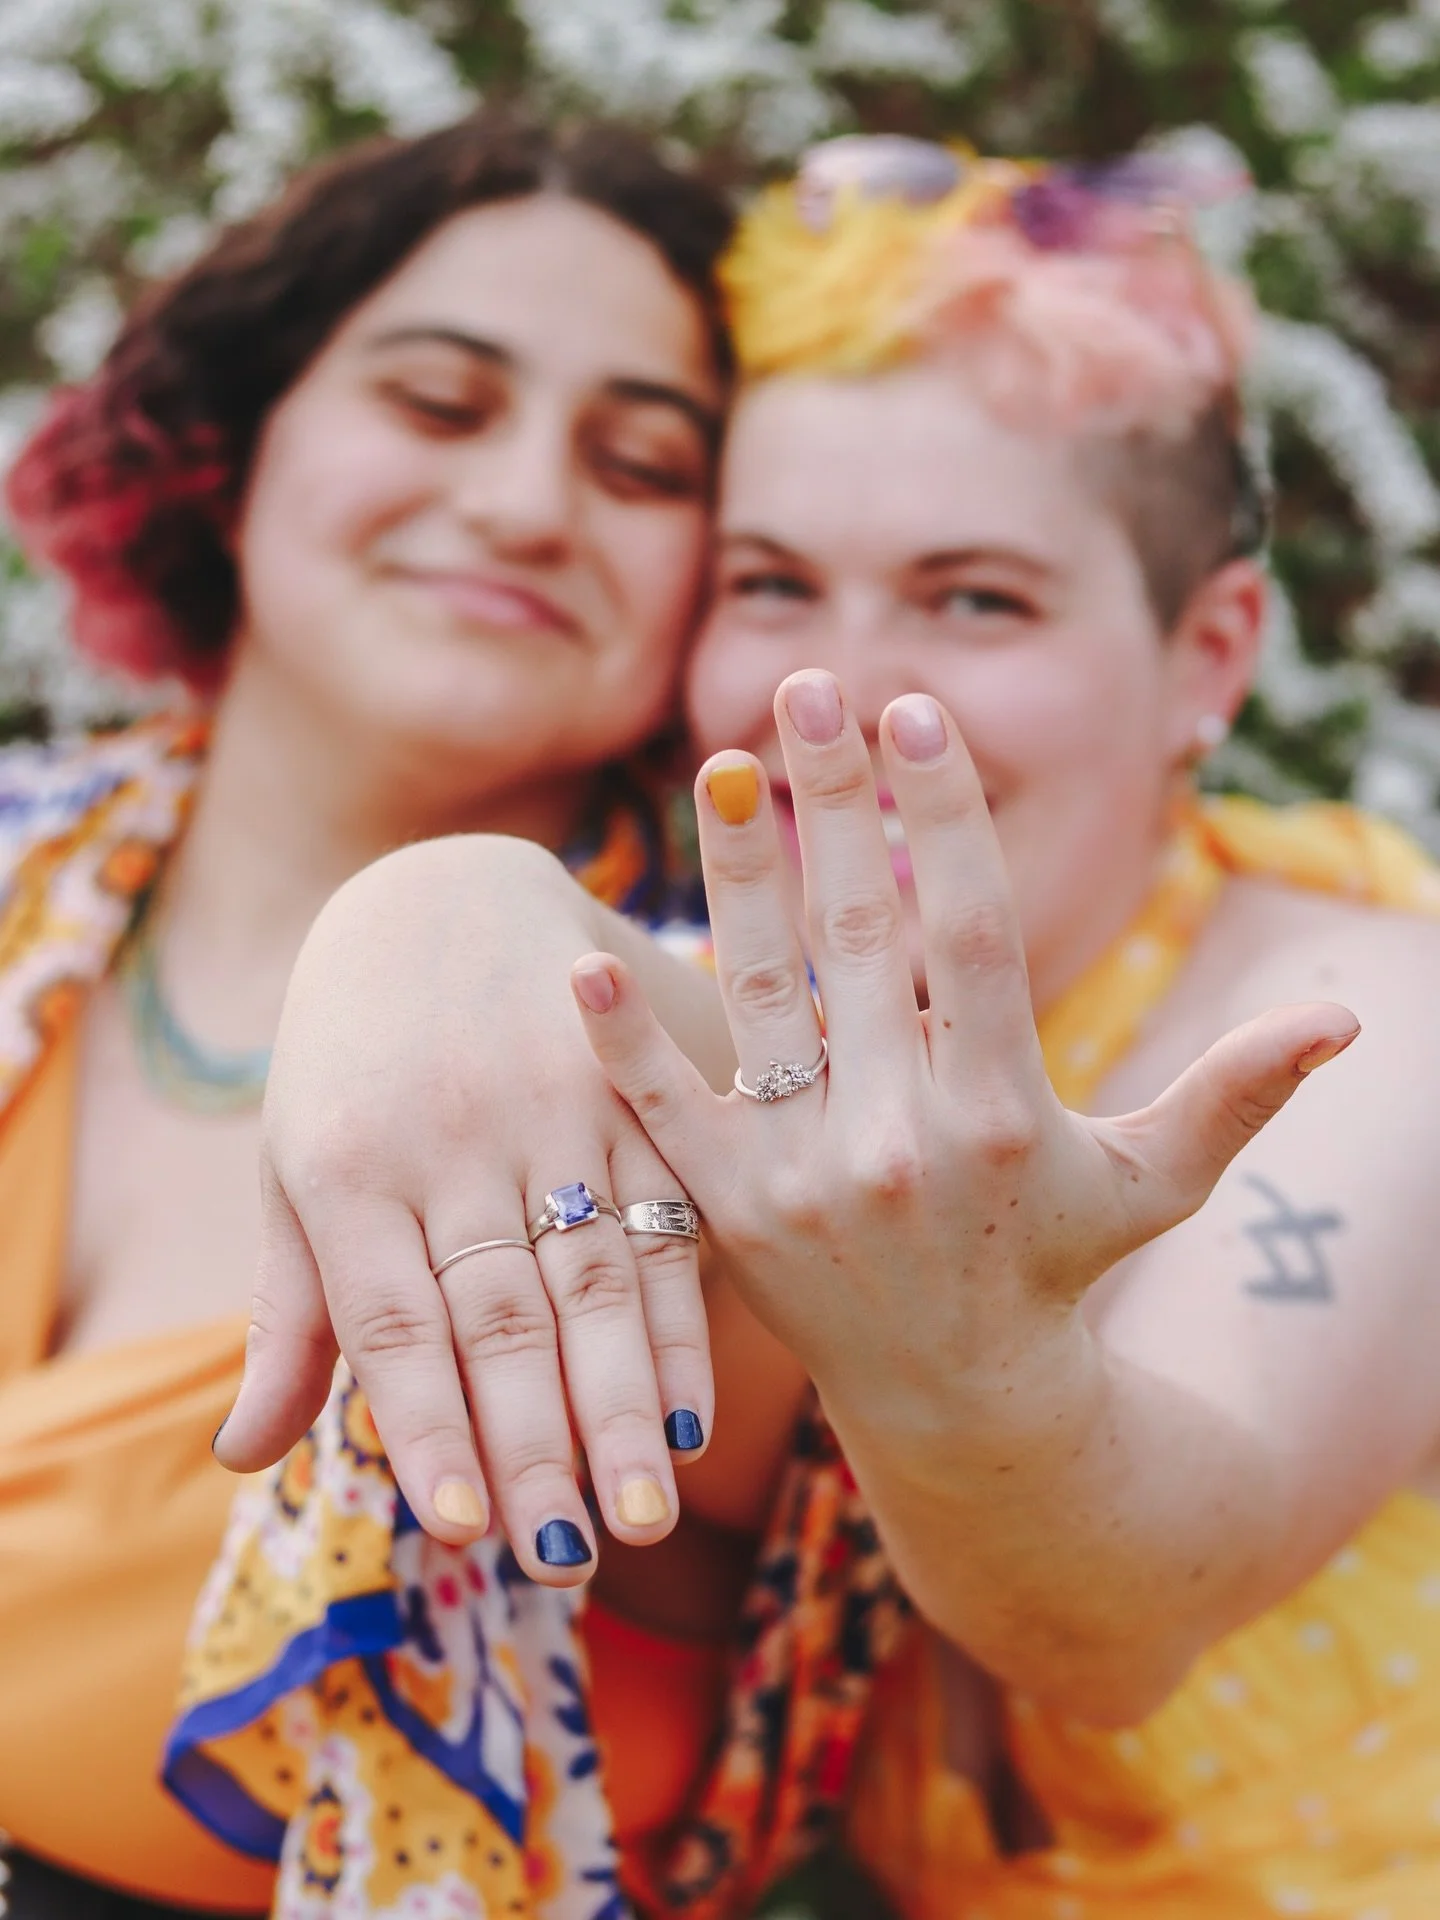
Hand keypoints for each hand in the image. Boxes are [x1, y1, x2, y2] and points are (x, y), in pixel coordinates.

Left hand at [213, 835, 717, 1585]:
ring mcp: (553, 1106)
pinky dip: (680, 1321)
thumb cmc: (351, 1060)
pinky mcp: (630, 1089)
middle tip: (570, 1553)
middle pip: (500, 1308)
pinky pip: (663, 1214)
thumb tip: (246, 1455)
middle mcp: (453, 1135)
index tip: (459, 1528)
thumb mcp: (297, 1165)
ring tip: (644, 1506)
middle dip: (536, 1439)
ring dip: (622, 1398)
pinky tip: (692, 1407)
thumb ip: (294, 1311)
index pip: (391, 1318)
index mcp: (348, 1161)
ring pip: (595, 1272)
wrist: (442, 897)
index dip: (427, 1423)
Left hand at [568, 673, 1358, 1437]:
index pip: (969, 931)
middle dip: (834, 801)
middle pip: (859, 938)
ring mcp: (803, 1179)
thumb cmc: (1060, 1272)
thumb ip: (1238, 1093)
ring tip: (716, 765)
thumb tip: (1349, 1019)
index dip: (942, 814)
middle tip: (809, 686)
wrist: (960, 1409)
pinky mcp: (728, 1215)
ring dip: (732, 877)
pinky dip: (624, 1040)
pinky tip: (581, 955)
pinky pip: (663, 1115)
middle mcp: (902, 1139)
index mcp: (1005, 1112)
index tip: (914, 711)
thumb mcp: (1156, 1186)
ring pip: (758, 999)